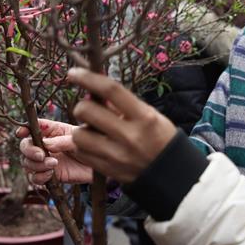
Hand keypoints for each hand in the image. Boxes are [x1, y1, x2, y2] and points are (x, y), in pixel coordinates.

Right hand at [15, 119, 92, 184]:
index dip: (24, 129)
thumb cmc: (91, 146)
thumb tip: (45, 144)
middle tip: (41, 155)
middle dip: (29, 150)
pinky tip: (50, 174)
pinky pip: (35, 178)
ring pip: (27, 163)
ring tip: (53, 164)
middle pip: (25, 146)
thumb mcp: (78, 139)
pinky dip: (39, 176)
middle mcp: (45, 145)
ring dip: (36, 164)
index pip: (33, 127)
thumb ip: (61, 141)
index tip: (21, 133)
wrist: (100, 166)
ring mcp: (45, 161)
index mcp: (52, 130)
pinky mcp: (49, 175)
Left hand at [68, 67, 176, 183]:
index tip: (74, 73)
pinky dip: (82, 146)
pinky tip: (92, 143)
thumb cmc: (158, 136)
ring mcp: (116, 155)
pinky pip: (81, 153)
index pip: (110, 90)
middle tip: (89, 109)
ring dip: (81, 129)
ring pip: (78, 135)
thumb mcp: (148, 114)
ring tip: (92, 130)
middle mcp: (129, 136)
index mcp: (143, 117)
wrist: (170, 172)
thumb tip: (92, 89)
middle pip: (87, 111)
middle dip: (82, 106)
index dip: (88, 78)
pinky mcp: (107, 170)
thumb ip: (121, 103)